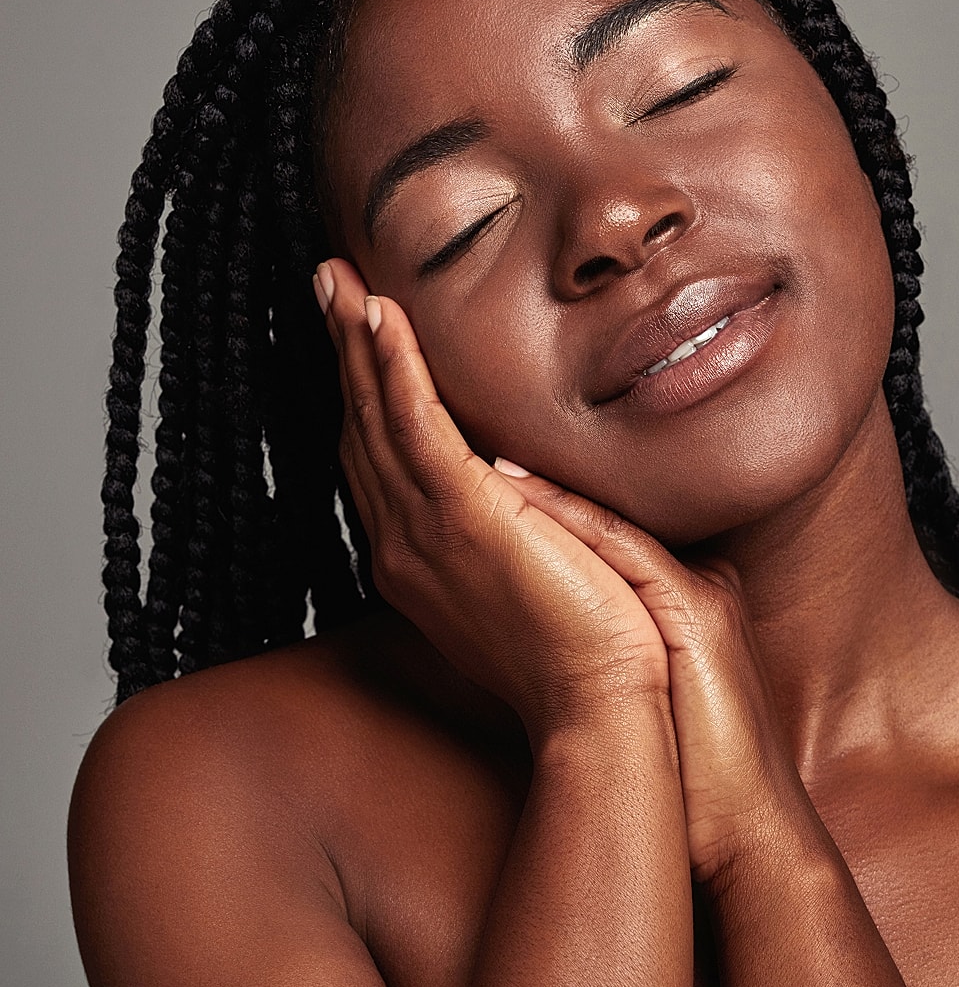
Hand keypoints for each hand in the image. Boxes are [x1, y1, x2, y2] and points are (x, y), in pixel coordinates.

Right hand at [315, 259, 670, 749]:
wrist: (602, 705)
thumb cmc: (586, 647)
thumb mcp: (539, 571)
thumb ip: (518, 524)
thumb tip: (523, 483)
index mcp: (422, 559)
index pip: (381, 458)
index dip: (364, 393)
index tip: (357, 334)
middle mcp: (405, 545)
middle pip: (362, 429)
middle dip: (343, 354)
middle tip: (328, 285)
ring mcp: (425, 533)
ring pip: (375, 419)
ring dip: (356, 344)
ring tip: (338, 281)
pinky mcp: (463, 519)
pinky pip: (414, 426)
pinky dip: (392, 368)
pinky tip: (378, 318)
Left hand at [490, 463, 806, 885]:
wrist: (750, 829)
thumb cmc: (689, 773)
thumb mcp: (645, 693)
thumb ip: (613, 649)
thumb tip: (545, 627)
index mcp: (679, 595)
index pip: (597, 527)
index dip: (537, 493)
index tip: (471, 465)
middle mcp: (689, 579)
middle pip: (597, 508)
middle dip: (526, 471)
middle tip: (458, 434)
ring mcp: (696, 591)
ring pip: (603, 513)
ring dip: (533, 476)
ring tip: (470, 442)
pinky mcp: (695, 614)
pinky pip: (623, 549)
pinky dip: (567, 516)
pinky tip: (511, 488)